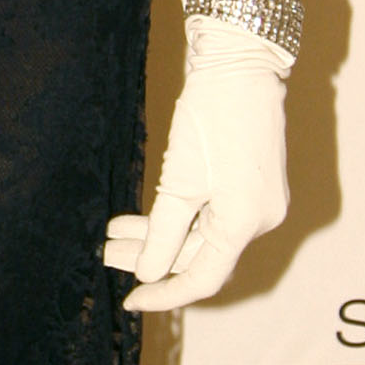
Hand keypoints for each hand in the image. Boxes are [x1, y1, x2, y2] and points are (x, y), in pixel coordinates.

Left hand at [104, 28, 288, 310]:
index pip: (203, 278)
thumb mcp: (178, 182)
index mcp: (246, 223)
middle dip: (151, 257)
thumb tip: (147, 274)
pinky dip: (175, 217)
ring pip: (201, 235)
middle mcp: (259, 219)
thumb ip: (163, 234)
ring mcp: (256, 201)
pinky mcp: (247, 184)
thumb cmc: (211, 117)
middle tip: (106, 253)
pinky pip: (209, 215)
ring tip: (112, 231)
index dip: (164, 294)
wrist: (238, 64)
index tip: (130, 301)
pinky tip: (137, 217)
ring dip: (157, 235)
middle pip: (199, 255)